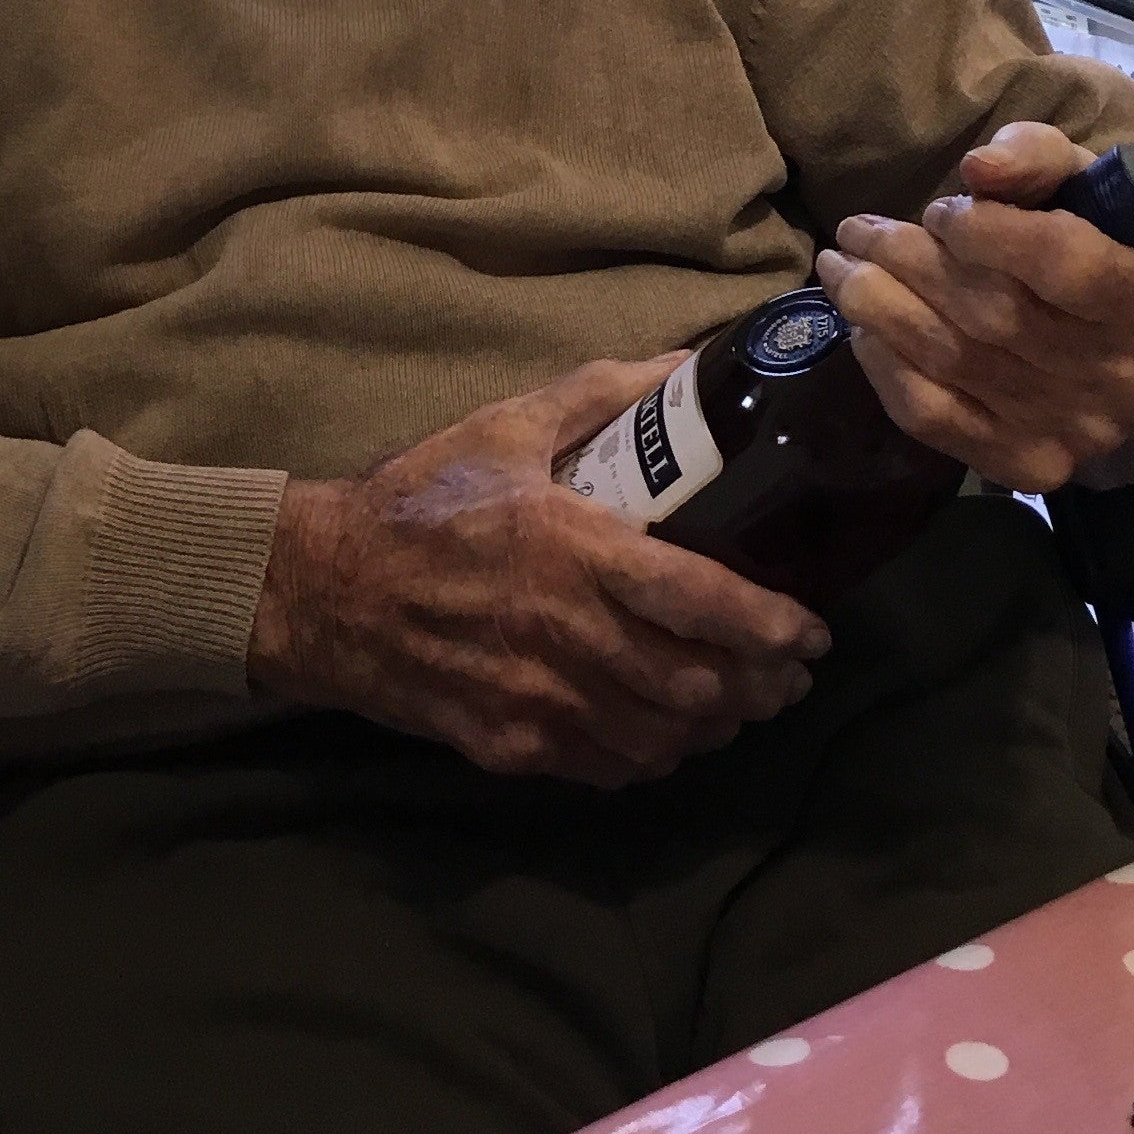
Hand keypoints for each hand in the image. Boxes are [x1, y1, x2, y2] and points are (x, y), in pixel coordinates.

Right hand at [247, 358, 831, 787]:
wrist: (322, 589)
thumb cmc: (421, 499)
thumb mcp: (506, 426)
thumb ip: (601, 394)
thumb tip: (687, 367)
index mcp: (570, 548)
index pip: (697, 600)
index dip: (769, 624)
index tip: (811, 629)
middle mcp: (561, 633)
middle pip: (694, 682)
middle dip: (760, 685)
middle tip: (790, 670)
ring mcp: (536, 699)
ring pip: (661, 736)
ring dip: (716, 725)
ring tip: (744, 701)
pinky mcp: (510, 744)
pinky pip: (608, 766)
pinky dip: (655, 755)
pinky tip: (671, 732)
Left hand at [814, 121, 1133, 489]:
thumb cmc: (1111, 236)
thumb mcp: (1088, 176)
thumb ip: (1037, 155)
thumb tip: (978, 169)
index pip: (1070, 265)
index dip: (990, 232)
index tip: (942, 209)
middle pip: (1000, 317)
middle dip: (909, 264)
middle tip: (857, 230)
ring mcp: (1086, 434)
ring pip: (959, 365)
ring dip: (880, 309)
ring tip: (841, 266)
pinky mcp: (1034, 468)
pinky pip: (939, 421)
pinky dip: (887, 370)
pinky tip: (864, 327)